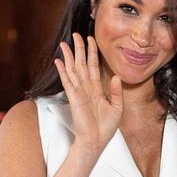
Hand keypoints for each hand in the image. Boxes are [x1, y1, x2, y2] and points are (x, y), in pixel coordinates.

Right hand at [55, 33, 122, 156]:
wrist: (96, 141)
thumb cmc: (105, 128)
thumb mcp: (117, 107)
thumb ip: (116, 91)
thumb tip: (116, 76)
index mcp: (96, 89)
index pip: (94, 66)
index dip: (92, 53)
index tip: (91, 40)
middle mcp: (86, 88)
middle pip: (82, 64)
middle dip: (79, 49)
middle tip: (76, 35)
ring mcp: (79, 92)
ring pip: (73, 70)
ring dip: (69, 56)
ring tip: (64, 43)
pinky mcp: (74, 99)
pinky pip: (68, 82)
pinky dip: (64, 71)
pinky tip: (59, 61)